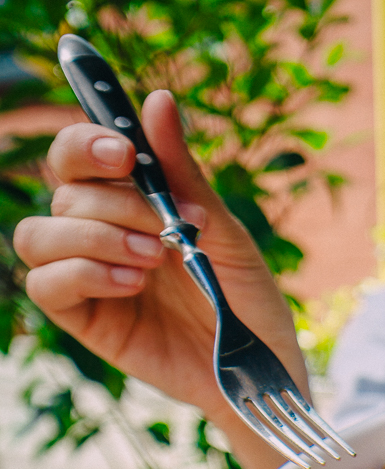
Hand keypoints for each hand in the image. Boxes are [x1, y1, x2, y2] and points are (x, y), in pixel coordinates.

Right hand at [14, 91, 306, 468]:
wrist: (262, 367)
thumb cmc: (247, 299)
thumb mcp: (225, 232)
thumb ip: (184, 173)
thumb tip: (158, 100)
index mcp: (133, 201)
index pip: (80, 154)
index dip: (88, 141)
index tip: (126, 150)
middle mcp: (101, 231)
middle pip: (63, 190)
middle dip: (114, 202)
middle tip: (166, 229)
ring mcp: (88, 275)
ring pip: (38, 235)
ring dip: (92, 238)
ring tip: (151, 259)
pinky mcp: (85, 319)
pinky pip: (46, 285)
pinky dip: (84, 275)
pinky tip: (131, 284)